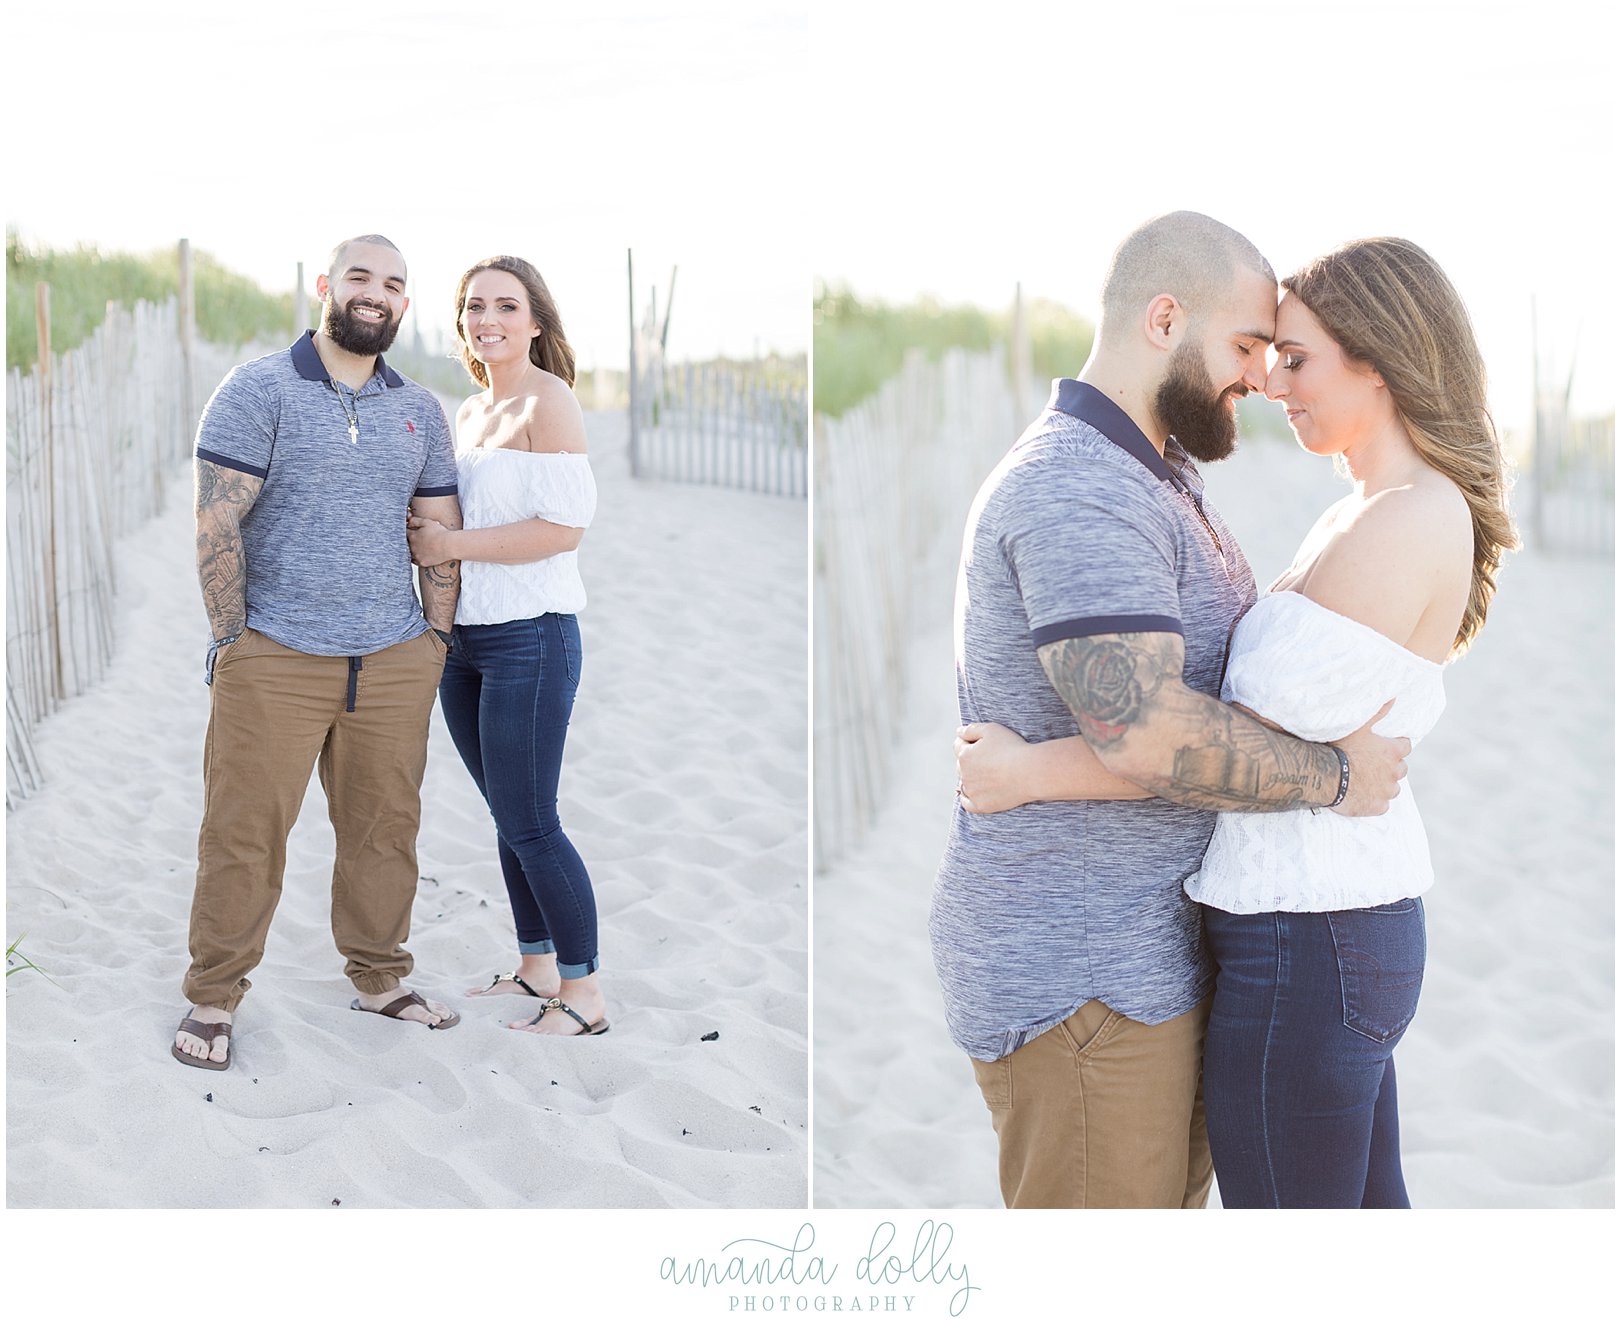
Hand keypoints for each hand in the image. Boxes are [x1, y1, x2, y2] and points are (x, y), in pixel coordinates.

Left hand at [407, 514, 456, 566]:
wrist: (449, 545)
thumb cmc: (440, 533)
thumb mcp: (427, 522)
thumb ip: (414, 520)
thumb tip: (407, 521)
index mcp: (412, 536)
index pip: (405, 532)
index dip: (410, 530)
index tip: (415, 530)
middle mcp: (412, 547)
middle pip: (406, 543)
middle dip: (412, 540)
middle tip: (420, 538)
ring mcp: (416, 555)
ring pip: (410, 553)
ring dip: (413, 550)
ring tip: (422, 546)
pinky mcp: (422, 562)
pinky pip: (416, 561)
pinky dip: (418, 557)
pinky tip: (423, 554)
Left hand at [955, 722, 1035, 813]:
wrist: (1030, 772)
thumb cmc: (1012, 748)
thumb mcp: (991, 729)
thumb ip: (971, 729)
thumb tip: (958, 732)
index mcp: (964, 755)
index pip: (959, 745)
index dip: (969, 741)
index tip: (980, 742)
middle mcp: (964, 774)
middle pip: (961, 765)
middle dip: (970, 760)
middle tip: (988, 758)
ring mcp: (972, 791)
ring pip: (964, 783)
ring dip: (970, 778)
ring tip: (987, 775)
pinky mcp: (981, 805)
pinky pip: (967, 803)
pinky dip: (968, 798)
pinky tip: (973, 793)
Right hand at [1331, 700, 1409, 815]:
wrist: (1325, 776)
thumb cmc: (1340, 748)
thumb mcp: (1358, 725)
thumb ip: (1378, 711)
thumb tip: (1394, 697)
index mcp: (1392, 751)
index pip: (1405, 746)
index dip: (1396, 745)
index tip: (1388, 746)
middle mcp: (1394, 772)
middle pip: (1401, 769)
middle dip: (1392, 767)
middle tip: (1374, 766)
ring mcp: (1386, 791)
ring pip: (1393, 789)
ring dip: (1384, 786)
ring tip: (1368, 783)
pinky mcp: (1377, 807)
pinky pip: (1382, 806)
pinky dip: (1375, 803)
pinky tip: (1363, 798)